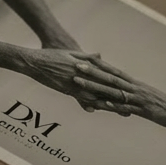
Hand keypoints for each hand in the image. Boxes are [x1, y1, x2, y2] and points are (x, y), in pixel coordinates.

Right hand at [17, 49, 134, 112]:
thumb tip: (100, 55)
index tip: (129, 89)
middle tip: (130, 106)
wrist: (35, 61)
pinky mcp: (65, 88)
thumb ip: (87, 56)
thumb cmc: (52, 55)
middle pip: (104, 87)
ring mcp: (74, 82)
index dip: (118, 83)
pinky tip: (95, 109)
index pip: (106, 76)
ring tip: (119, 111)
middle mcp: (82, 75)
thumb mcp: (71, 53)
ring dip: (107, 103)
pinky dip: (88, 102)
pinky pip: (78, 96)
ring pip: (94, 94)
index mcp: (86, 66)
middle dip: (118, 98)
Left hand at [69, 59, 165, 126]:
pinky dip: (112, 105)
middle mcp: (136, 88)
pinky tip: (99, 103)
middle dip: (92, 72)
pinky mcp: (143, 111)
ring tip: (79, 82)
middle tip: (75, 65)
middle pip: (110, 78)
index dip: (99, 65)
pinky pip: (125, 107)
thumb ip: (134, 97)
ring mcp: (139, 99)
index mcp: (136, 85)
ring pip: (113, 91)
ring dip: (94, 87)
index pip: (115, 72)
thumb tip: (122, 96)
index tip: (85, 59)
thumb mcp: (147, 101)